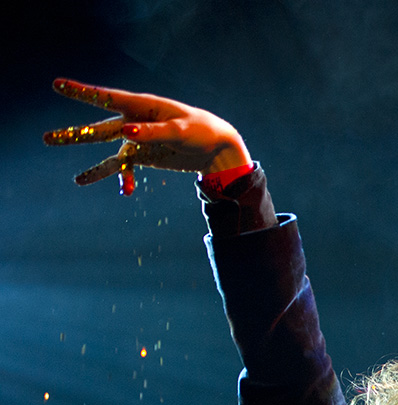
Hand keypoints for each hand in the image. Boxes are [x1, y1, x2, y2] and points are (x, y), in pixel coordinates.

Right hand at [43, 79, 250, 195]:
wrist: (217, 146)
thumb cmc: (201, 130)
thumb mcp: (179, 130)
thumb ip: (153, 131)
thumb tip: (125, 132)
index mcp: (142, 106)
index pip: (107, 98)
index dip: (81, 92)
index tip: (58, 84)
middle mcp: (134, 121)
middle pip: (99, 129)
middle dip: (75, 135)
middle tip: (47, 139)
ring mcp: (137, 139)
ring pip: (109, 152)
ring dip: (95, 167)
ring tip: (78, 181)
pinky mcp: (145, 154)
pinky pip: (128, 168)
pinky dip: (126, 179)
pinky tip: (126, 192)